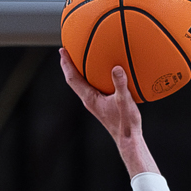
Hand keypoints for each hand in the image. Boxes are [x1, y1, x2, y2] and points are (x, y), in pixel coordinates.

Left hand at [59, 50, 155, 175]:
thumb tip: (117, 68)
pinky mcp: (103, 105)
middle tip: (67, 50)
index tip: (62, 50)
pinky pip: (95, 87)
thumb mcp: (125, 102)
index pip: (73, 79)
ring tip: (82, 58)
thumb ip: (120, 84)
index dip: (66, 64)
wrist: (128, 140)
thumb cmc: (125, 123)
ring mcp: (95, 103)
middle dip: (70, 65)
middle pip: (74, 80)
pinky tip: (106, 73)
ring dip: (81, 71)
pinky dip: (95, 77)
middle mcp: (89, 100)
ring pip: (83, 84)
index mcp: (90, 98)